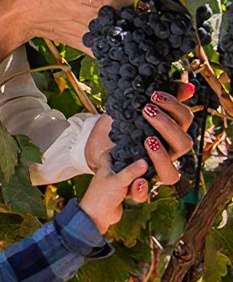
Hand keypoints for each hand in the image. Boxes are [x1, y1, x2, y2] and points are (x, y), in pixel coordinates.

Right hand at [0, 0, 126, 65]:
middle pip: (133, 18)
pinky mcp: (84, 47)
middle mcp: (95, 18)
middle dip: (140, 12)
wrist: (17, 17)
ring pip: (125, 35)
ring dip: (131, 28)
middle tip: (138, 5)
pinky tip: (117, 36)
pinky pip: (110, 49)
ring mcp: (91, 35)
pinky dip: (119, 44)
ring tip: (129, 20)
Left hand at [80, 153, 148, 232]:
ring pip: (137, 178)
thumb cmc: (101, 196)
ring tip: (135, 190)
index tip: (137, 148)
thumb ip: (131, 171)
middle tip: (141, 177)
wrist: (97, 217)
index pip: (114, 151)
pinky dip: (138, 193)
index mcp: (107, 165)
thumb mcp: (117, 181)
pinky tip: (134, 197)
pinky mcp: (125, 193)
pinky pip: (138, 190)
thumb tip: (144, 162)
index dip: (124, 148)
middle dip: (140, 172)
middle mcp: (114, 172)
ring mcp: (120, 183)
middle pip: (132, 165)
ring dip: (139, 186)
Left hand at [84, 86, 194, 200]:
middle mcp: (167, 155)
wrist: (96, 146)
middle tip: (147, 111)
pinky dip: (141, 189)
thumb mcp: (133, 110)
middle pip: (183, 145)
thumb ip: (157, 99)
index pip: (185, 120)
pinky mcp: (135, 186)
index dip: (174, 107)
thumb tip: (186, 87)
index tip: (153, 95)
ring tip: (147, 139)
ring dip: (161, 156)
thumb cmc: (121, 126)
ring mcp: (153, 171)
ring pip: (170, 174)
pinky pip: (143, 194)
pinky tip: (136, 179)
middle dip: (167, 126)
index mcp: (170, 135)